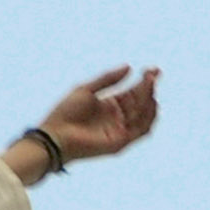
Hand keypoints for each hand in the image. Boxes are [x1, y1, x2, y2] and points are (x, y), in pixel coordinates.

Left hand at [34, 65, 159, 163]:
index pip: (133, 92)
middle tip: (152, 74)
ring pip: (144, 116)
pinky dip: (148, 118)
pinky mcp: (120, 142)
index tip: (153, 69)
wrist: (55, 135)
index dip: (144, 81)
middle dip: (149, 88)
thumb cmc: (65, 112)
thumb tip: (129, 67)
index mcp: (109, 105)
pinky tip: (150, 103)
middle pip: (140, 102)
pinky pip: (141, 131)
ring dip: (150, 101)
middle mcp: (117, 118)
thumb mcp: (87, 89)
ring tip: (151, 85)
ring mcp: (120, 130)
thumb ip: (108, 79)